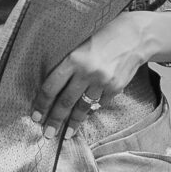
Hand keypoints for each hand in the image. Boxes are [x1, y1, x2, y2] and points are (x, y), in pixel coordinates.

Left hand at [32, 16, 152, 133]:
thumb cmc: (102, 39)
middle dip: (55, 120)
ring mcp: (103, 81)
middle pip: (66, 101)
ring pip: (83, 107)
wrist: (134, 36)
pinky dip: (92, 110)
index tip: (36, 116)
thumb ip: (68, 66)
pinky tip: (85, 116)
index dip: (42, 104)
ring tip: (66, 134)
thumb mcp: (80, 46)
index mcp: (73, 59)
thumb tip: (54, 91)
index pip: (51, 87)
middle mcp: (87, 71)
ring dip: (74, 122)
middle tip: (48, 134)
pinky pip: (100, 103)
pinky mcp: (116, 87)